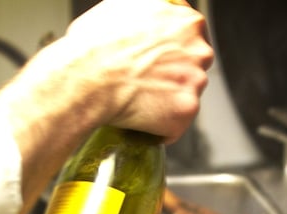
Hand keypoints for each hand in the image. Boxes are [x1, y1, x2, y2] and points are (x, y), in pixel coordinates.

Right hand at [0, 0, 212, 213]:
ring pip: (184, 98)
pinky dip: (158, 128)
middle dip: (172, 78)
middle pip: (192, 69)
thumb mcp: (122, 9)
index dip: (173, 53)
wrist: (87, 77)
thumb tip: (139, 21)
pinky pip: (175, 126)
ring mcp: (195, 82)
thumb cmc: (95, 45)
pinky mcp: (186, 111)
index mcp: (187, 21)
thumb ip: (147, 13)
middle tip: (145, 84)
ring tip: (135, 102)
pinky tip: (138, 120)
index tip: (161, 62)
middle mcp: (199, 50)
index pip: (193, 39)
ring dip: (165, 103)